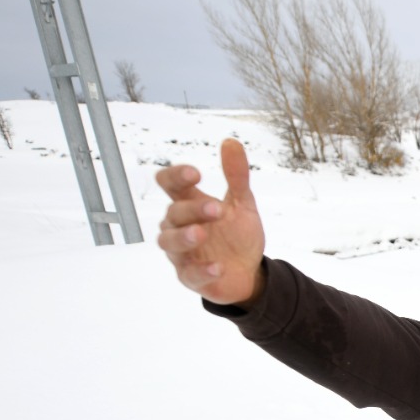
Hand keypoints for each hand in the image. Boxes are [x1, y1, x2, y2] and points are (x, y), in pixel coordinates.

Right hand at [155, 138, 266, 305]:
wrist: (250, 272)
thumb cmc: (238, 235)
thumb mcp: (242, 204)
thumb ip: (236, 176)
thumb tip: (231, 142)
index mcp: (189, 204)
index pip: (169, 184)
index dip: (175, 177)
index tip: (194, 174)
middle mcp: (180, 227)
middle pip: (173, 213)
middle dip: (192, 209)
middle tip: (216, 209)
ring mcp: (182, 253)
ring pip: (169, 243)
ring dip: (184, 237)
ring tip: (201, 234)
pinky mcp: (190, 277)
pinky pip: (190, 274)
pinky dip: (202, 270)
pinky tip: (217, 266)